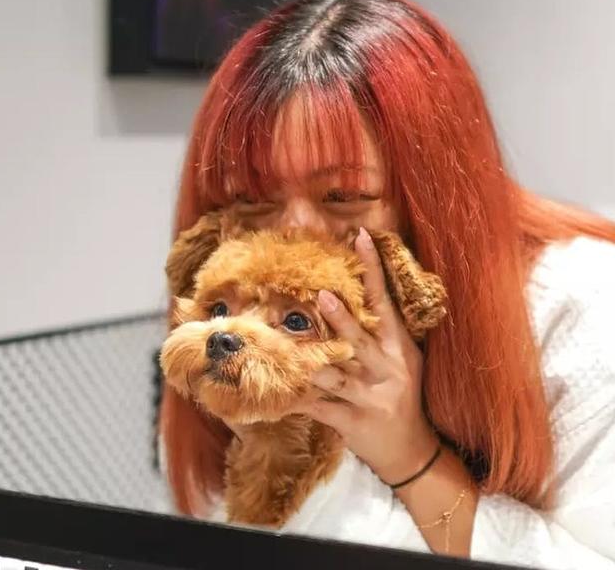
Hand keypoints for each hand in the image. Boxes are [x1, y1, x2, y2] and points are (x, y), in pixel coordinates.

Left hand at [293, 227, 438, 483]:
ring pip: (337, 374)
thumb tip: (352, 290)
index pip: (386, 302)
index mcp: (400, 349)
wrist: (412, 452)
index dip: (373, 270)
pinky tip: (279, 394)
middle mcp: (388, 369)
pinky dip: (299, 400)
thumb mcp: (403, 361)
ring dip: (312, 361)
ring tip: (288, 347)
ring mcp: (371, 396)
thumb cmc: (400, 396)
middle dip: (342, 319)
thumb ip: (381, 331)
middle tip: (321, 295)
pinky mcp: (353, 421)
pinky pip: (320, 408)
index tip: (360, 238)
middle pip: (361, 338)